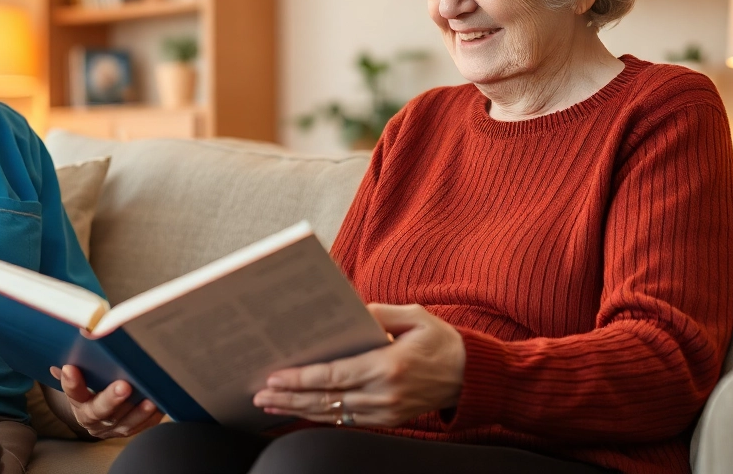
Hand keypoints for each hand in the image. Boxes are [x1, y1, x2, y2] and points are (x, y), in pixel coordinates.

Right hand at [51, 364, 163, 438]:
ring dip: (138, 412)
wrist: (96, 413)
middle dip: (112, 399)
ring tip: (150, 400)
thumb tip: (79, 335)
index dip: (72, 383)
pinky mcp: (129, 430)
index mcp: (78, 402)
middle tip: (124, 386)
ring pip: (124, 423)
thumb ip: (77, 361)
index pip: (72, 393)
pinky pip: (141, 427)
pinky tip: (160, 405)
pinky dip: (151, 418)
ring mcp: (111, 428)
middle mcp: (92, 418)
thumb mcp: (81, 374)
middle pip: (100, 411)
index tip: (70, 368)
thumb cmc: (91, 385)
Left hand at [252, 303, 464, 427]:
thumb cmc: (441, 340)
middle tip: (261, 394)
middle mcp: (384, 393)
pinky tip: (302, 410)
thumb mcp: (414, 316)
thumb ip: (379, 313)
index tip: (276, 376)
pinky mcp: (389, 420)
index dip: (301, 378)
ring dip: (300, 409)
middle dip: (290, 397)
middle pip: (327, 399)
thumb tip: (350, 312)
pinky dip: (322, 416)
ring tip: (272, 404)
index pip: (334, 376)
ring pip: (333, 414)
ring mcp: (386, 411)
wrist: (471, 375)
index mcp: (388, 366)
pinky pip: (348, 421)